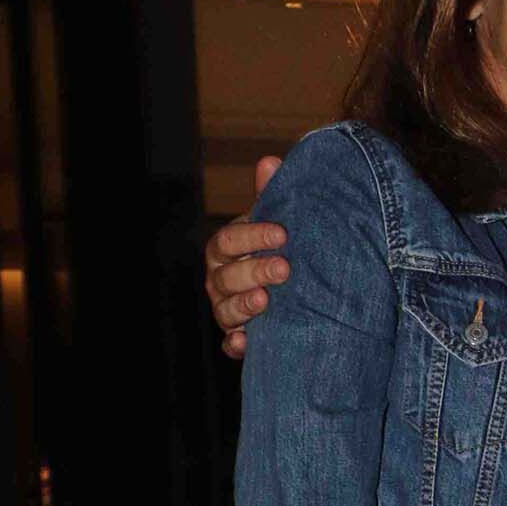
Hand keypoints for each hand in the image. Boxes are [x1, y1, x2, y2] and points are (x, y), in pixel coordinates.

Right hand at [206, 155, 286, 359]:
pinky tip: (246, 343)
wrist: (286, 290)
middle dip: (254, 271)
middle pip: (226, 276)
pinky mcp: (236, 337)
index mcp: (225, 249)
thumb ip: (271, 197)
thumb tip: (270, 161)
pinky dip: (236, 345)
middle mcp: (219, 279)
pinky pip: (230, 344)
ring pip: (225, 310)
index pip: (229, 240)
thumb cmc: (276, 250)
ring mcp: (225, 309)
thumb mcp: (275, 224)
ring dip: (244, 306)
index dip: (253, 236)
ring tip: (266, 301)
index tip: (283, 233)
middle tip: (284, 268)